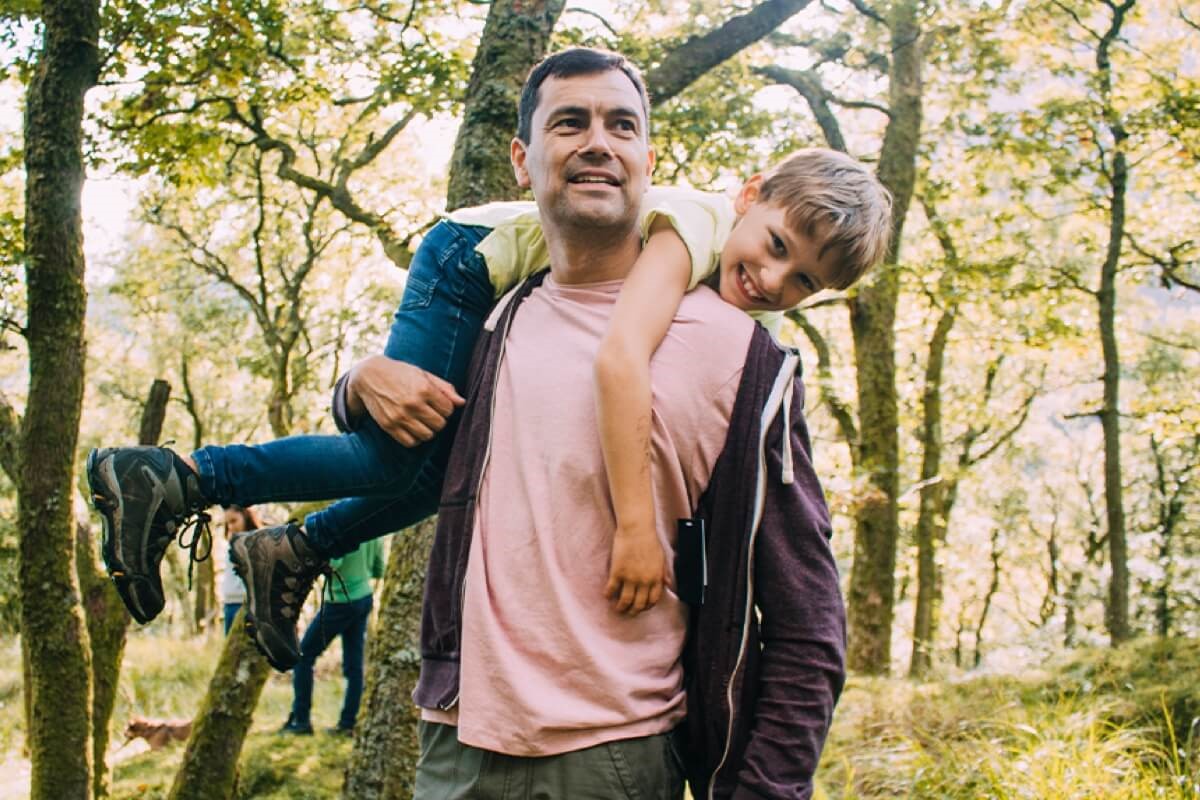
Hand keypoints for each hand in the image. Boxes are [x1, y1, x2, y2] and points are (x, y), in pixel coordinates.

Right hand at [346, 355, 464, 446]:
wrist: (370, 376)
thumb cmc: (401, 373)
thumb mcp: (424, 375)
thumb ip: (445, 388)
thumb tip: (462, 403)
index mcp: (424, 389)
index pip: (448, 409)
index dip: (446, 408)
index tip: (439, 403)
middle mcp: (412, 403)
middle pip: (439, 424)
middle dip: (439, 420)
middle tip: (431, 413)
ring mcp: (400, 416)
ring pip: (427, 435)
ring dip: (428, 430)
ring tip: (423, 421)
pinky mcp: (389, 425)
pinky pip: (410, 442)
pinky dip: (415, 438)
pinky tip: (413, 428)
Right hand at [605, 523, 666, 615]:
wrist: (637, 529)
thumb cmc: (650, 540)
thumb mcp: (661, 558)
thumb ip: (663, 573)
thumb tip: (667, 583)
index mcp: (656, 578)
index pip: (653, 600)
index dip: (647, 606)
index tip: (642, 607)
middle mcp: (644, 581)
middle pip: (639, 604)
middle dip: (633, 611)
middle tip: (628, 612)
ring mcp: (630, 578)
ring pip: (625, 600)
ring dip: (621, 607)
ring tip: (617, 608)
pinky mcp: (617, 572)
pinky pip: (612, 589)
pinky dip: (608, 594)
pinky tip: (607, 595)